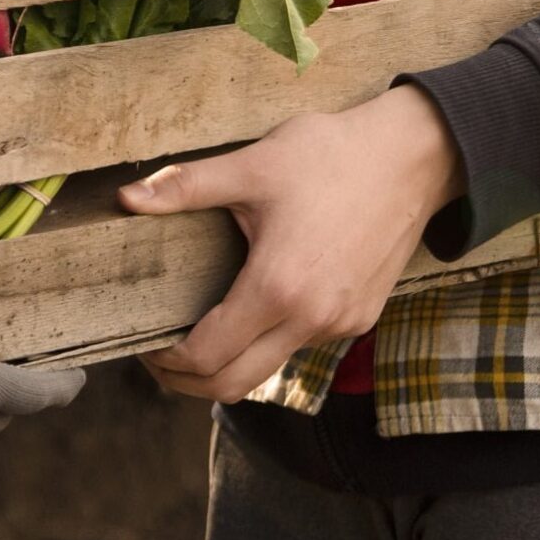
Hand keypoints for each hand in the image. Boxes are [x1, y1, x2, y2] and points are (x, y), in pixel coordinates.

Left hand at [119, 85, 464, 402]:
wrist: (413, 156)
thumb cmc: (331, 155)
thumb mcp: (252, 165)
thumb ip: (186, 187)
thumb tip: (126, 199)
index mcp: (277, 288)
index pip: (207, 356)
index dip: (166, 361)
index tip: (145, 344)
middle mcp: (312, 318)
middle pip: (234, 384)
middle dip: (188, 381)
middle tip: (160, 358)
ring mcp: (340, 323)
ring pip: (271, 366)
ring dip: (231, 362)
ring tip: (201, 329)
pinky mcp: (360, 316)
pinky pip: (304, 345)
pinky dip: (270, 341)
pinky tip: (254, 306)